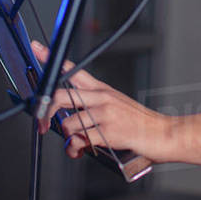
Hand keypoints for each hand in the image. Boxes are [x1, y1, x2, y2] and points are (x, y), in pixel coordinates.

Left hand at [31, 41, 173, 161]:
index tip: (37, 48)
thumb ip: (91, 114)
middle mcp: (102, 98)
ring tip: (75, 145)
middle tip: (43, 124)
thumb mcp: (116, 108)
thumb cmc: (140, 124)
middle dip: (46, 113)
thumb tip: (71, 129)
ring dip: (68, 138)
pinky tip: (82, 151)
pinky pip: (80, 139)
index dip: (52, 59)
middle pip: (62, 96)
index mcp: (102, 90)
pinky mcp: (108, 131)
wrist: (163, 134)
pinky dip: (76, 148)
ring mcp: (105, 113)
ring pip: (69, 123)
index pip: (74, 70)